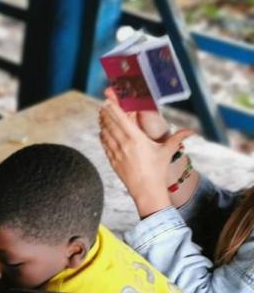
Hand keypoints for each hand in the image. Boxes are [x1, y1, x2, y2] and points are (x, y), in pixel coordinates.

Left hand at [99, 91, 191, 217]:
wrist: (146, 190)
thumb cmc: (158, 170)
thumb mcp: (168, 152)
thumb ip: (178, 138)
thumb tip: (192, 131)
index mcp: (136, 139)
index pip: (122, 120)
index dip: (114, 110)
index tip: (108, 101)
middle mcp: (124, 145)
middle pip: (111, 125)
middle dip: (106, 114)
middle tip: (102, 105)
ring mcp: (116, 153)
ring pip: (106, 134)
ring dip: (103, 124)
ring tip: (101, 115)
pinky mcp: (112, 161)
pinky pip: (105, 145)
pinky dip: (103, 137)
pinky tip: (102, 132)